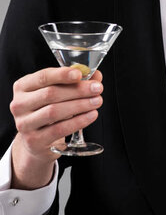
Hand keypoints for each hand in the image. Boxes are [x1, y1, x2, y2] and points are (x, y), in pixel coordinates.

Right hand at [9, 66, 102, 188]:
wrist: (37, 141)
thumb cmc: (49, 109)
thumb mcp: (58, 92)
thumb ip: (76, 81)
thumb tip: (96, 75)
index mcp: (23, 86)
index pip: (43, 77)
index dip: (62, 74)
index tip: (80, 74)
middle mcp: (19, 104)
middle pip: (51, 94)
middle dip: (78, 90)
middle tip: (97, 89)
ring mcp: (24, 124)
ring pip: (54, 111)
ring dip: (80, 105)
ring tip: (97, 101)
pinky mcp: (33, 141)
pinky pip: (59, 129)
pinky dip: (78, 121)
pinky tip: (91, 115)